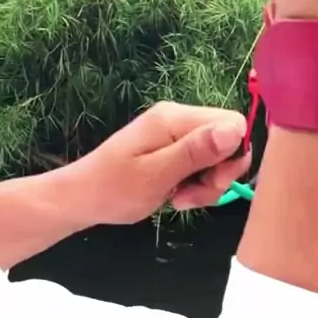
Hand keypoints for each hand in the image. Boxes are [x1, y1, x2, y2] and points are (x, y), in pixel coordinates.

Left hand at [71, 102, 249, 225]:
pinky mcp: (173, 147)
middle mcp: (179, 118)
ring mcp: (175, 132)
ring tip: (181, 200)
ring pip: (218, 155)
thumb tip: (235, 130)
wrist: (82, 198)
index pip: (233, 123)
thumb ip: (195, 152)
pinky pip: (202, 162)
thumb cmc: (114, 189)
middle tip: (192, 197)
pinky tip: (177, 195)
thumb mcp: (156, 175)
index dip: (233, 155)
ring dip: (207, 183)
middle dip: (219, 173)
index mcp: (175, 118)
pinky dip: (197, 183)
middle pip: (229, 140)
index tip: (212, 182)